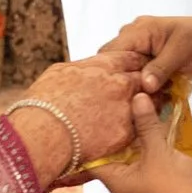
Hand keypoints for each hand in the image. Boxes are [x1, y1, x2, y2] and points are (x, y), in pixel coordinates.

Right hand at [6, 57, 137, 188]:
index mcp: (105, 66)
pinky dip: (139, 127)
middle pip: (144, 79)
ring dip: (147, 105)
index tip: (136, 69)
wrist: (43, 134)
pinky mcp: (125, 133)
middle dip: (146, 83)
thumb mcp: (60, 72)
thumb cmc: (43, 102)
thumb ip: (82, 68)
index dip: (136, 64)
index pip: (132, 58)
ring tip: (142, 110)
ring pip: (149, 103)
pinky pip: (140, 127)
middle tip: (145, 89)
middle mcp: (120, 84)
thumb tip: (87, 68)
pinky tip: (131, 130)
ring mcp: (125, 108)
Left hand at [94, 90, 191, 192]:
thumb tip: (137, 96)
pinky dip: (145, 143)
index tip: (92, 117)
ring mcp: (141, 182)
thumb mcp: (157, 149)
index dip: (91, 139)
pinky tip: (148, 123)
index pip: (93, 160)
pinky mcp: (156, 179)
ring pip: (130, 155)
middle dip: (113, 133)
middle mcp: (124, 184)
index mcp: (116, 182)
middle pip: (112, 155)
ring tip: (128, 110)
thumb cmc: (173, 182)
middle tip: (109, 108)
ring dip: (132, 136)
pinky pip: (145, 157)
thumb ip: (146, 123)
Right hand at [101, 14, 191, 114]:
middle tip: (122, 103)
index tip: (114, 94)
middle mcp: (131, 37)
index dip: (109, 72)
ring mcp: (136, 48)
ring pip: (121, 69)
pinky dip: (136, 85)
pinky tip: (140, 99)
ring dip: (127, 85)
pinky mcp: (143, 59)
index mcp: (138, 30)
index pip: (111, 52)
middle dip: (116, 81)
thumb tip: (144, 85)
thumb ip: (161, 68)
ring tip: (131, 103)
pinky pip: (132, 73)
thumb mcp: (181, 53)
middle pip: (112, 62)